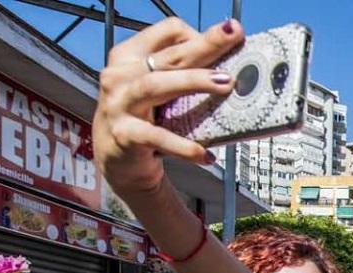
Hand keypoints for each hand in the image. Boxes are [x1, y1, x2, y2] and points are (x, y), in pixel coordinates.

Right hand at [94, 18, 243, 196]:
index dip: (197, 36)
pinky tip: (204, 154)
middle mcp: (121, 75)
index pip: (168, 32)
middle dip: (205, 46)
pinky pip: (157, 137)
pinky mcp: (125, 135)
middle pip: (169, 56)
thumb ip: (182, 74)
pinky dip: (183, 146)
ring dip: (192, 81)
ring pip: (156, 85)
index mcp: (131, 56)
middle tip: (234, 39)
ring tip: (225, 85)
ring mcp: (120, 104)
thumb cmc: (144, 119)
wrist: (118, 160)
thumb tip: (231, 70)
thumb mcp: (158, 89)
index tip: (225, 44)